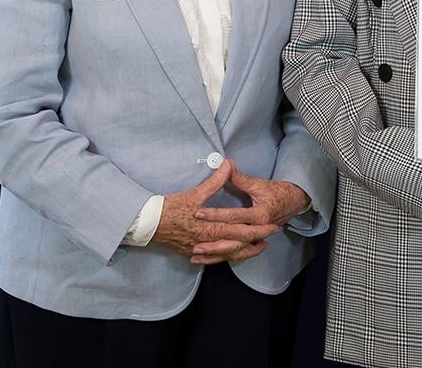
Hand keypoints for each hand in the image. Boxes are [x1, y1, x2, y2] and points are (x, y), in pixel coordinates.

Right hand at [151, 160, 279, 263]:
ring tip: (258, 248)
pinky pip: (213, 258)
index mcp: (212, 228)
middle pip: (238, 245)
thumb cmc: (172, 207)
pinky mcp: (192, 252)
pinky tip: (231, 255)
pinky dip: (225, 257)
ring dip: (244, 252)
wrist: (148, 224)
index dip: (259, 230)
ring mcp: (200, 249)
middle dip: (256, 242)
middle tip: (271, 237)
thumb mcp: (196, 193)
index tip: (273, 227)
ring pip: (227, 254)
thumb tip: (228, 164)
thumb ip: (215, 181)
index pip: (242, 231)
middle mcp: (209, 242)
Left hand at [191, 165, 311, 262]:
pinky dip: (222, 258)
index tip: (199, 213)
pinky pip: (236, 254)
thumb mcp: (259, 184)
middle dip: (213, 241)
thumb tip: (226, 165)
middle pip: (233, 238)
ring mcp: (257, 238)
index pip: (234, 216)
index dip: (215, 214)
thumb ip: (240, 178)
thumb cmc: (276, 192)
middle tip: (194, 242)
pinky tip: (206, 260)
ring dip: (215, 254)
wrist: (293, 202)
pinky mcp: (254, 243)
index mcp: (260, 214)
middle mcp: (258, 229)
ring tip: (196, 256)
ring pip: (234, 250)